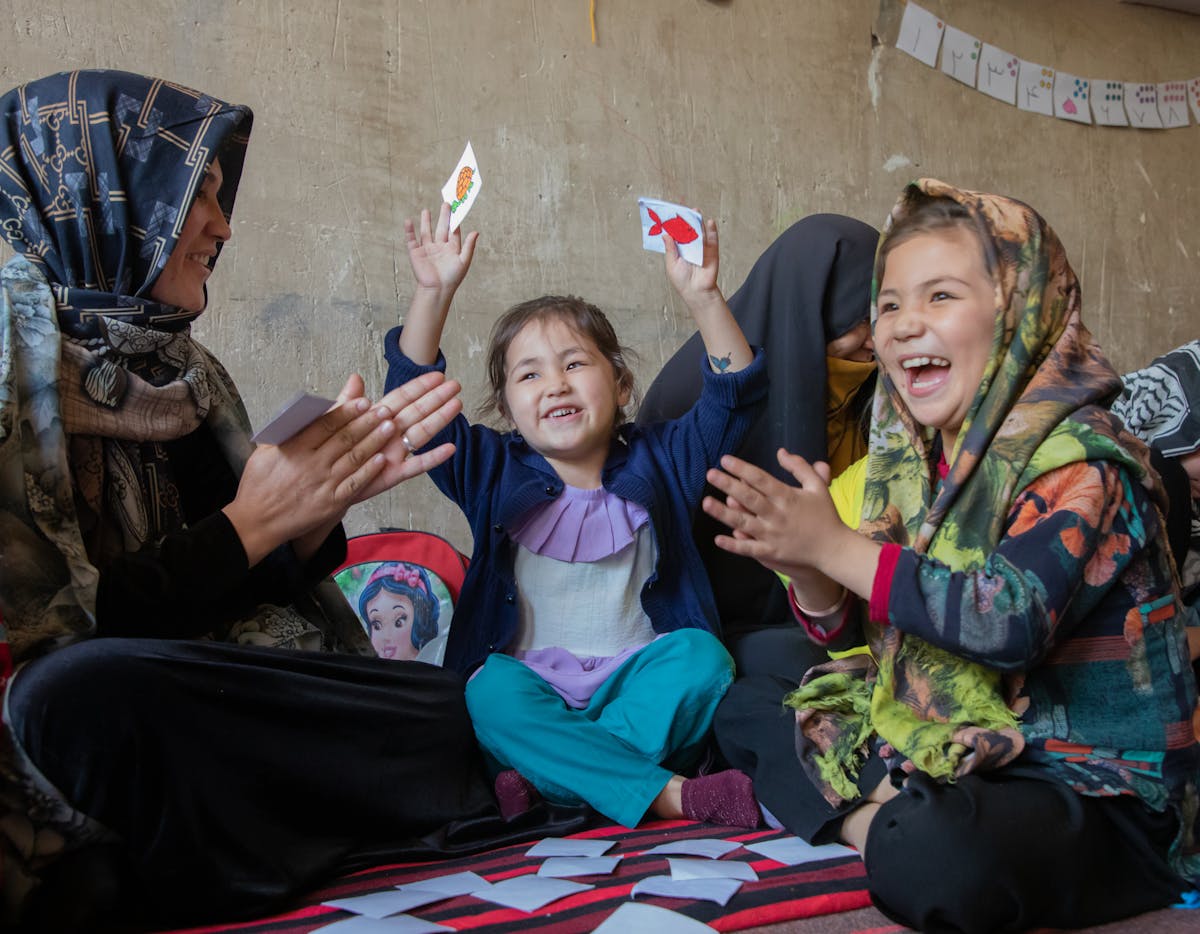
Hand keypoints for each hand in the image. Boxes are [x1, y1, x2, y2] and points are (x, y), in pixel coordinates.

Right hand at [224, 372, 458, 565]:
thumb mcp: (265, 451)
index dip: (347, 411)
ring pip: (354, 458)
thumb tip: (306, 409)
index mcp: (293, 448)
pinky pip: (354, 484)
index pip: (326, 425)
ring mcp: (323, 484)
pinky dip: (368, 471)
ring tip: (390, 427)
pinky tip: (382, 460)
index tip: (364, 400)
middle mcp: (311, 464)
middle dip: (368, 422)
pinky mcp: (331, 502)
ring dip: (374, 441)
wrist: (256, 522)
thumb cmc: (259, 484)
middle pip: (345, 438)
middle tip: (385, 410)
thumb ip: (288, 431)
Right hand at [406, 203, 477, 297]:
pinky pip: (412, 239)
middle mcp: (439, 247)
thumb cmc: (452, 278)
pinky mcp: (416, 253)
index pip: (453, 231)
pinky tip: (409, 221)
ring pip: (426, 232)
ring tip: (426, 211)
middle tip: (445, 203)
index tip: (457, 208)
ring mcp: (427, 250)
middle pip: (441, 228)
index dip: (455, 220)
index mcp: (451, 249)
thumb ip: (469, 246)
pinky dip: (409, 231)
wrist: (437, 289)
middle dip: (443, 216)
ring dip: (426, 221)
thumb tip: (476, 232)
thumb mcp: (464, 261)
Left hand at [663, 217, 720, 308]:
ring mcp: (701, 248)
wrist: (696, 291)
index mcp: (679, 249)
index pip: (676, 233)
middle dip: (685, 219)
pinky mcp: (711, 251)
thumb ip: (670, 248)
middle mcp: (690, 246)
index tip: (669, 213)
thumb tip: (666, 234)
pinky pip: (712, 239)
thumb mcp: (671, 263)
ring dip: (698, 221)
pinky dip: (712, 230)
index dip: (673, 224)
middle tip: (682, 208)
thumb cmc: (682, 280)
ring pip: (700, 231)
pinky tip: (709, 222)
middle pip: (688, 229)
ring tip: (695, 211)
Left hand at [701, 450, 843, 579]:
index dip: (742, 468)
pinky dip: (733, 545)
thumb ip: (800, 467)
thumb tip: (781, 452)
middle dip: (728, 485)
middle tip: (710, 474)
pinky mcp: (771, 552)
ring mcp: (773, 535)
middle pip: (748, 498)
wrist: (834, 549)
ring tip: (705, 502)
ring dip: (723, 513)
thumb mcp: (818, 487)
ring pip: (743, 523)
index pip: (760, 479)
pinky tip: (717, 538)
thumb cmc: (825, 515)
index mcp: (788, 497)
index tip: (725, 459)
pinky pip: (749, 549)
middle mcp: (777, 514)